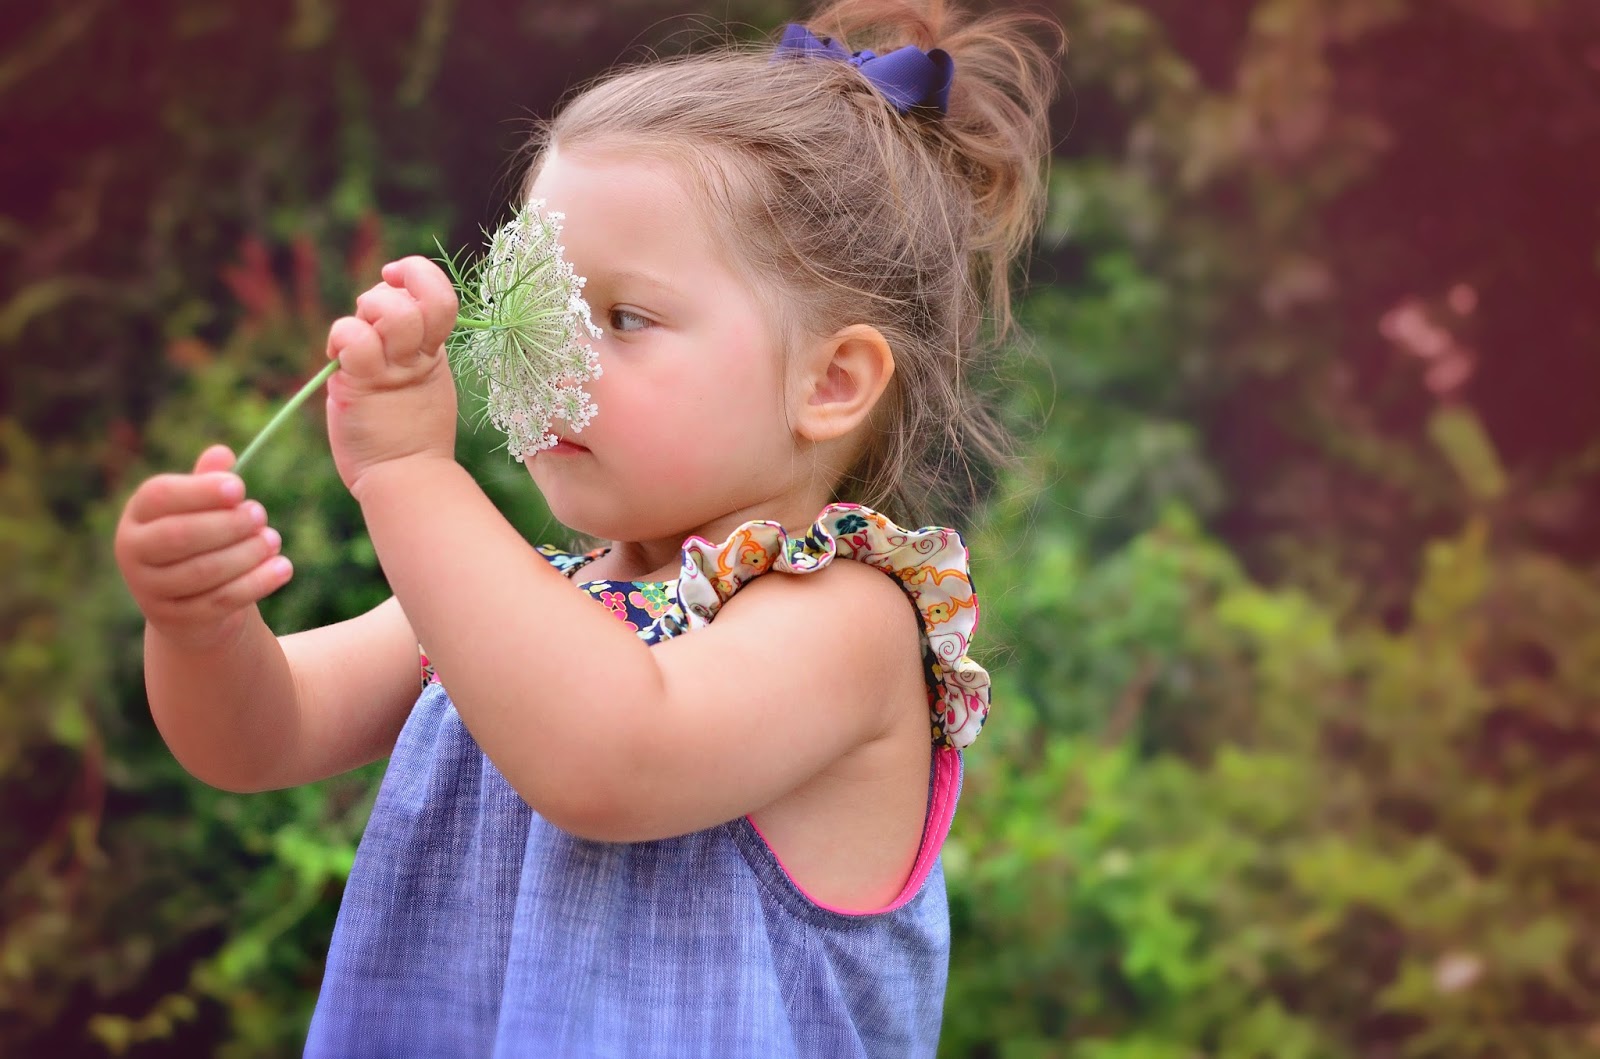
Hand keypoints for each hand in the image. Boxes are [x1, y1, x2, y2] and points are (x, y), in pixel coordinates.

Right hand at [114, 445, 292, 649]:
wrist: (192, 605)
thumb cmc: (201, 542)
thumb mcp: (201, 510)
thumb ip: (208, 483)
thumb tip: (222, 453)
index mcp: (138, 515)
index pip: (160, 496)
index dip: (200, 490)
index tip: (239, 487)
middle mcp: (132, 551)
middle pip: (179, 535)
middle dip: (227, 524)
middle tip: (260, 513)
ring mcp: (150, 589)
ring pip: (203, 571)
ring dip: (247, 553)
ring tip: (273, 539)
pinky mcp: (175, 619)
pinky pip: (221, 601)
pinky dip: (257, 583)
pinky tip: (284, 567)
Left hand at [326, 255, 459, 495]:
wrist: (405, 477)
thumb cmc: (404, 434)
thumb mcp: (417, 380)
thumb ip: (406, 344)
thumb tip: (383, 303)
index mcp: (432, 350)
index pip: (438, 292)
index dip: (417, 274)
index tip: (395, 278)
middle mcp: (417, 354)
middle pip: (409, 297)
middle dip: (381, 296)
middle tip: (370, 326)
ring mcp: (393, 369)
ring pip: (387, 309)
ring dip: (367, 312)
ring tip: (357, 341)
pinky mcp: (363, 384)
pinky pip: (354, 338)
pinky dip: (342, 338)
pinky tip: (339, 360)